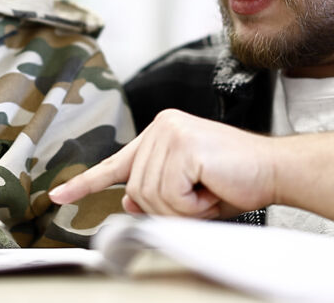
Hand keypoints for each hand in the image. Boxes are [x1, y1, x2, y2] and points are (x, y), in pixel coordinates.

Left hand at [49, 109, 275, 218]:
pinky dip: (193, 205)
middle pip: (137, 190)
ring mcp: (170, 132)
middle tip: (203, 197)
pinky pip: (170, 195)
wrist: (275, 172)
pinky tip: (212, 187)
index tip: (58, 196)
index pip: (116, 163)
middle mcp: (161, 126)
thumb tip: (126, 201)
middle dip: (170, 207)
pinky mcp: (182, 144)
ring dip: (183, 208)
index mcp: (161, 133)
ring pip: (150, 195)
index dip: (86, 184)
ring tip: (210, 191)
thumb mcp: (188, 194)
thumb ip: (156, 195)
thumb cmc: (238, 181)